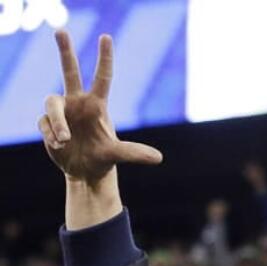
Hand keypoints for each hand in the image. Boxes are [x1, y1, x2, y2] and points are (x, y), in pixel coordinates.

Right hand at [38, 31, 161, 186]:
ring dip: (58, 122)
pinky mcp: (46, 122)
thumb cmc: (103, 158)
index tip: (106, 37)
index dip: (104, 58)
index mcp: (96, 105)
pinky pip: (45, 124)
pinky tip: (60, 146)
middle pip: (69, 71)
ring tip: (65, 141)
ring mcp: (61, 111)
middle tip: (61, 30)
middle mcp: (77, 102)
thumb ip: (134, 153)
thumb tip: (159, 158)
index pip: (102, 78)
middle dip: (65, 51)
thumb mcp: (117, 154)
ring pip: (51, 105)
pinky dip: (51, 136)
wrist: (85, 172)